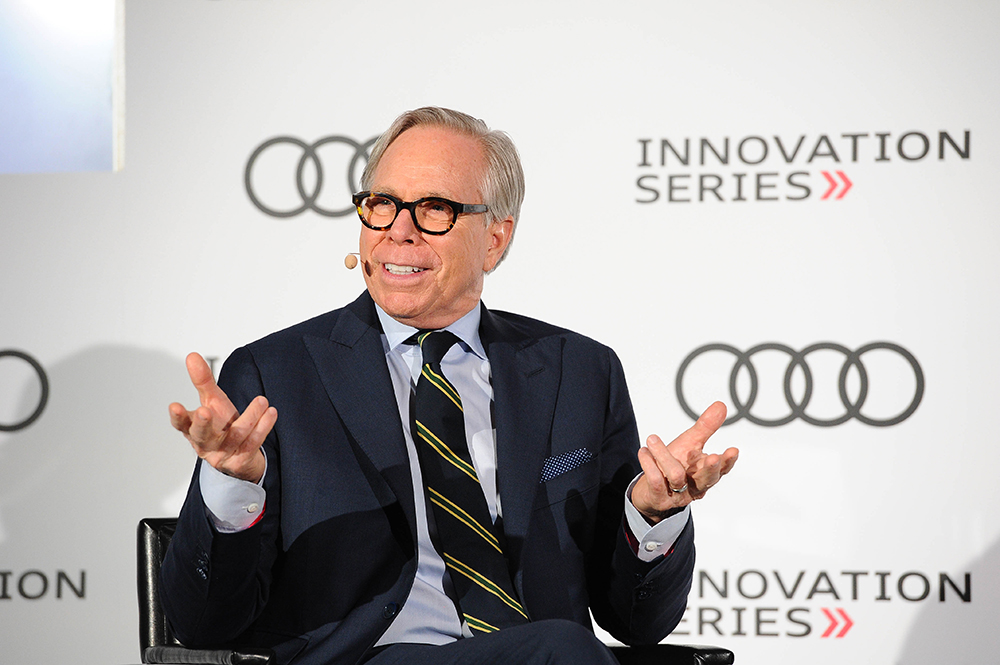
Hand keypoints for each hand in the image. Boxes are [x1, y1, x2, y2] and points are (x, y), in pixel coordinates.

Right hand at [168, 352, 274, 482]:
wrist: (239, 455)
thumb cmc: (221, 426)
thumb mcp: (212, 402)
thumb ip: (203, 381)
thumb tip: (192, 356)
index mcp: (194, 430)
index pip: (182, 424)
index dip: (177, 417)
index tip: (174, 406)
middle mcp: (206, 444)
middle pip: (201, 435)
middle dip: (202, 423)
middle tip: (204, 411)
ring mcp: (223, 455)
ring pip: (235, 436)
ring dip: (250, 417)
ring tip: (261, 400)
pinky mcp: (241, 462)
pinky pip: (253, 444)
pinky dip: (263, 427)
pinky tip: (270, 413)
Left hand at [631, 401, 737, 522]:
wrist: (649, 492)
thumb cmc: (673, 465)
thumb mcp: (689, 444)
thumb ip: (705, 427)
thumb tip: (721, 405)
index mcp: (705, 473)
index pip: (721, 469)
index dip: (728, 461)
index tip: (733, 450)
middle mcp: (695, 486)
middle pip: (707, 479)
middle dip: (710, 468)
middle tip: (713, 457)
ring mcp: (677, 495)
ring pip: (676, 476)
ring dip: (664, 456)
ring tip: (652, 439)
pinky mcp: (659, 498)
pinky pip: (656, 481)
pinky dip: (649, 465)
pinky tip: (644, 452)